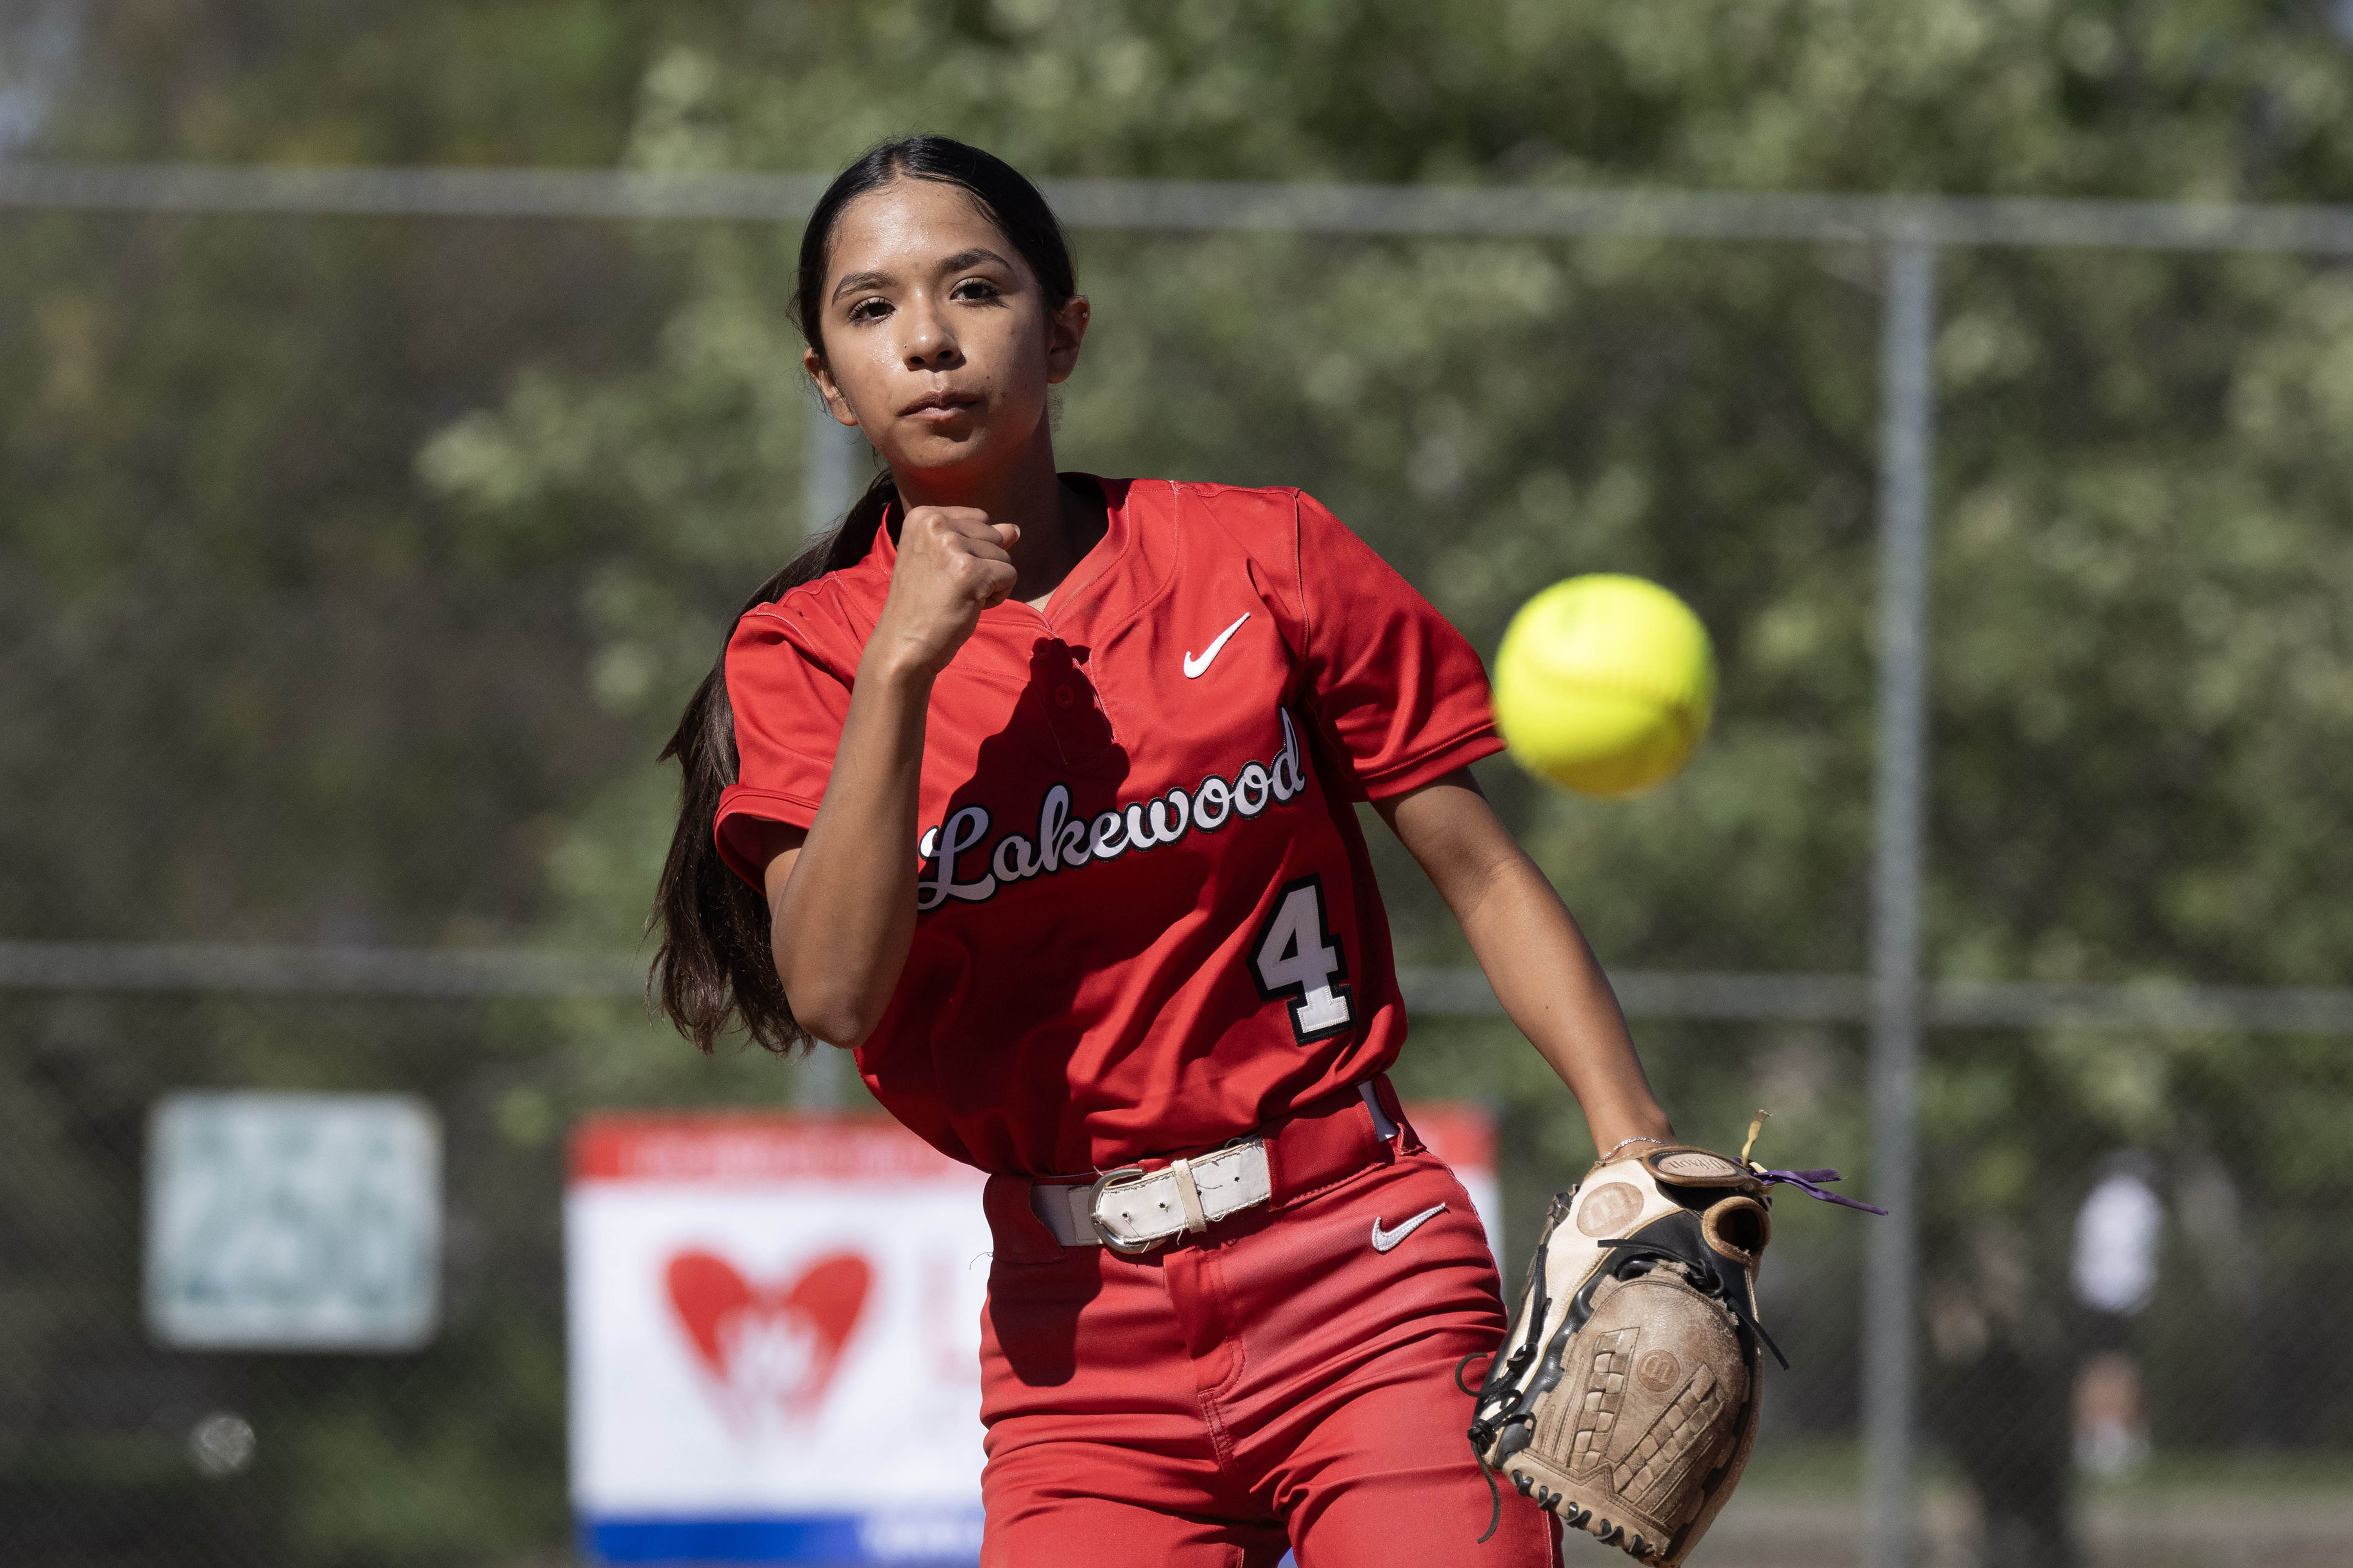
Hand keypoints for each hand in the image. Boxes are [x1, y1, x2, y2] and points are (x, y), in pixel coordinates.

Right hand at [867, 505, 1018, 681]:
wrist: (903, 644)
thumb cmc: (921, 606)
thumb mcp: (943, 561)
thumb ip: (978, 539)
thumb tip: (1015, 529)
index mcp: (923, 517)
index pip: (979, 519)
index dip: (973, 550)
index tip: (944, 571)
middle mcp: (936, 525)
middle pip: (994, 536)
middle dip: (983, 565)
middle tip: (950, 588)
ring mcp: (953, 547)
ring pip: (1004, 556)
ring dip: (990, 582)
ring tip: (958, 597)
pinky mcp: (971, 571)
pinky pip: (1010, 575)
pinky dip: (998, 596)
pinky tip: (970, 606)